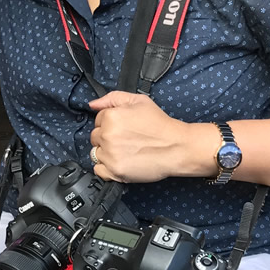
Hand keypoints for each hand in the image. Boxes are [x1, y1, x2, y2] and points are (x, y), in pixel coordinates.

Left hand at [88, 91, 214, 182]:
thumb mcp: (139, 101)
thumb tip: (93, 105)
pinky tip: (120, 162)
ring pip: (96, 153)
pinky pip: (98, 170)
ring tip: (125, 151)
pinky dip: (107, 169)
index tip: (124, 128)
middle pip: (95, 137)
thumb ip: (113, 98)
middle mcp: (107, 135)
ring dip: (106, 153)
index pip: (98, 119)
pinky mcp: (115, 171)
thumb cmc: (160, 125)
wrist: (177, 147)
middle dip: (107, 138)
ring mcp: (110, 154)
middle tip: (126, 140)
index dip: (111, 123)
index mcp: (111, 116)